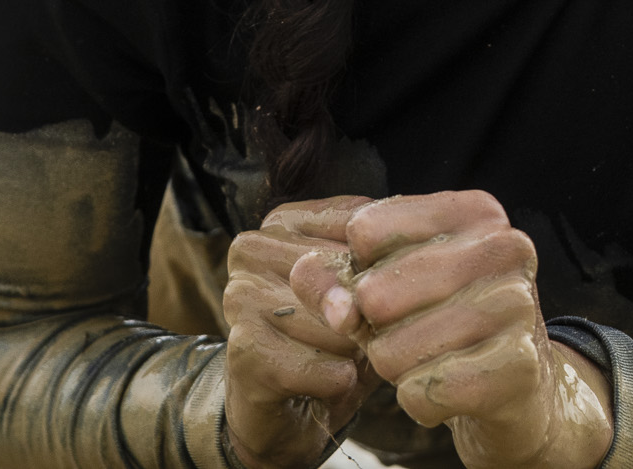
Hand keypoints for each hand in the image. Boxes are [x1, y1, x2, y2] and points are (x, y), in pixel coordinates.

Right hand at [222, 196, 378, 468]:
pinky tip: (334, 381)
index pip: (358, 228)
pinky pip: (315, 364)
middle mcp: (253, 249)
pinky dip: (337, 380)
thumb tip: (363, 293)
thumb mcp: (366, 291)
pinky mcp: (243, 348)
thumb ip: (376, 266)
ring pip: (334, 323)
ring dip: (355, 351)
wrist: (290, 411)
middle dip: (368, 314)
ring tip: (344, 358)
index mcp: (285, 221)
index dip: (386, 271)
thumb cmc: (336, 339)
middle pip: (344, 275)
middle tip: (365, 336)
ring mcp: (241, 296)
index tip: (391, 294)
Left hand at [295, 191, 613, 468]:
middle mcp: (505, 246)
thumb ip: (335, 276)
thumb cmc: (444, 323)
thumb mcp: (389, 289)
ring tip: (428, 362)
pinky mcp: (519, 367)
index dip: (355, 273)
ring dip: (395, 369)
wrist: (520, 388)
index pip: (365, 230)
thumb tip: (301, 273)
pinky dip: (418, 403)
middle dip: (372, 331)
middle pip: (374, 295)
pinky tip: (447, 391)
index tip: (384, 289)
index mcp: (475, 211)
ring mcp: (518, 304)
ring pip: (393, 351)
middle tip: (404, 336)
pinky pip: (423, 393)